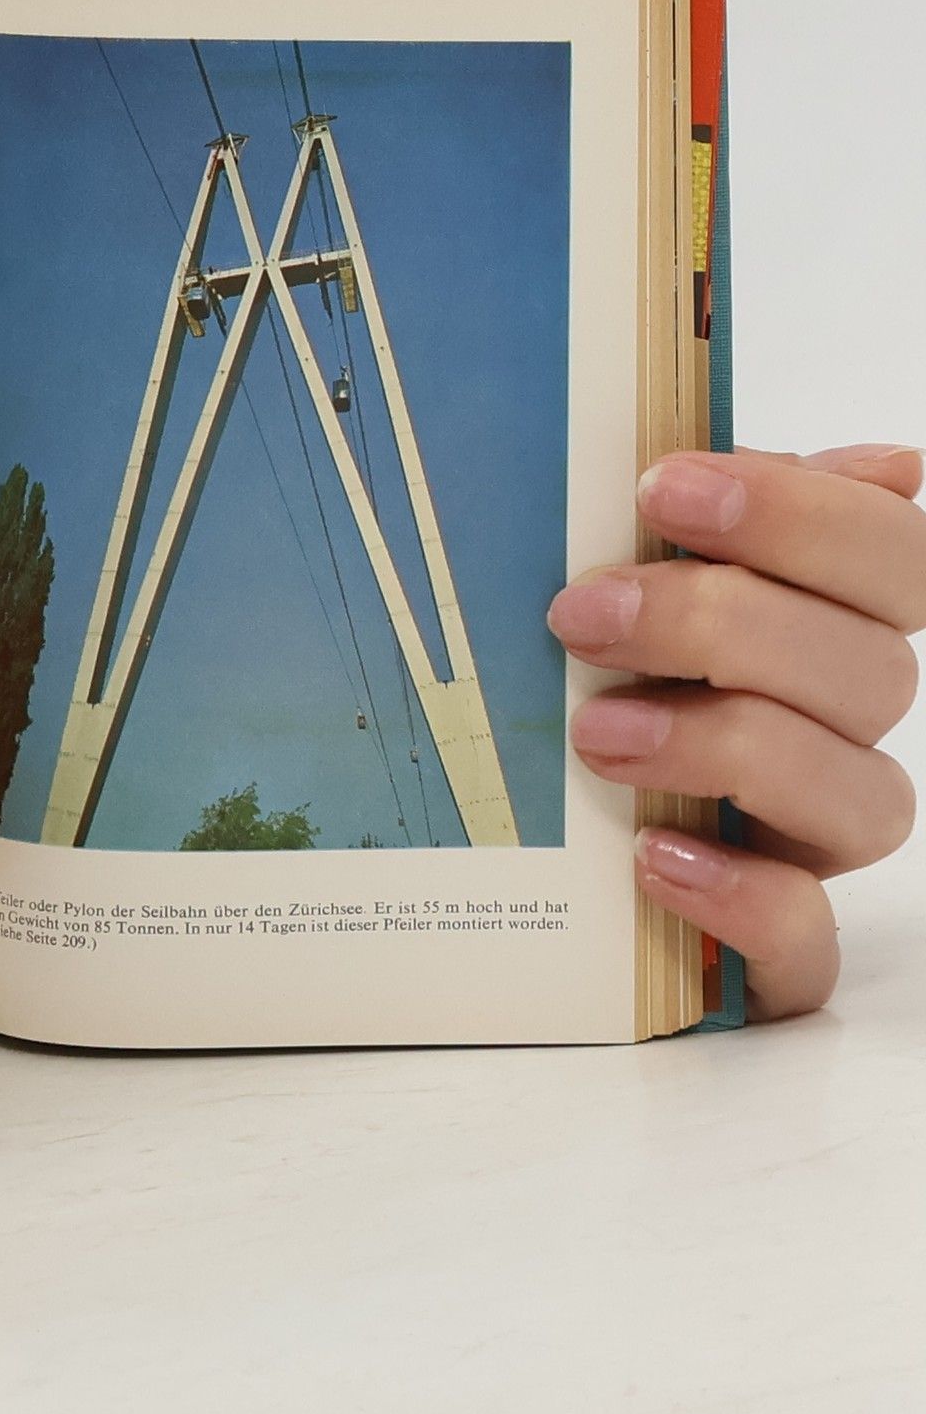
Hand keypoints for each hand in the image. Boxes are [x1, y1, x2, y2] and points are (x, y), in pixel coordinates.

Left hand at [548, 444, 924, 1019]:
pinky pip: (805, 941)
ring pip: (862, 798)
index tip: (663, 487)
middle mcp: (841, 733)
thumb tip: (887, 465)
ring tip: (595, 733)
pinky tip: (655, 854)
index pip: (894, 558)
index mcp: (828, 628)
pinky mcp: (773, 948)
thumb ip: (708, 523)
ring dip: (726, 749)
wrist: (525, 856)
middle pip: (868, 672)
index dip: (801, 513)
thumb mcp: (628, 587)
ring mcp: (814, 844)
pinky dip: (741, 895)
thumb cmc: (591, 680)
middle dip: (723, 627)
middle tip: (581, 614)